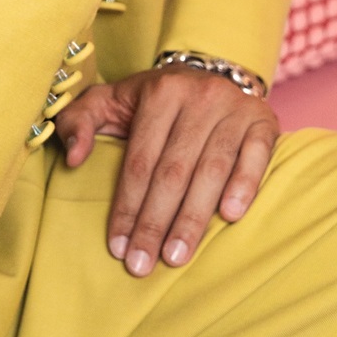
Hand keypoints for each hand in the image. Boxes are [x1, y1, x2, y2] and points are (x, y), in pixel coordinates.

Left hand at [54, 66, 278, 275]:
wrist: (211, 72)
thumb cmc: (155, 99)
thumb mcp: (110, 99)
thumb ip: (79, 121)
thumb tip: (73, 158)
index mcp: (159, 92)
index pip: (139, 160)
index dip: (127, 206)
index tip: (117, 246)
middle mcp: (198, 97)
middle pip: (172, 171)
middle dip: (154, 223)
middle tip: (142, 265)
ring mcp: (234, 108)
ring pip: (211, 170)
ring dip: (193, 218)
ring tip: (176, 256)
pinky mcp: (263, 121)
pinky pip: (256, 156)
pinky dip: (244, 186)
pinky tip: (230, 216)